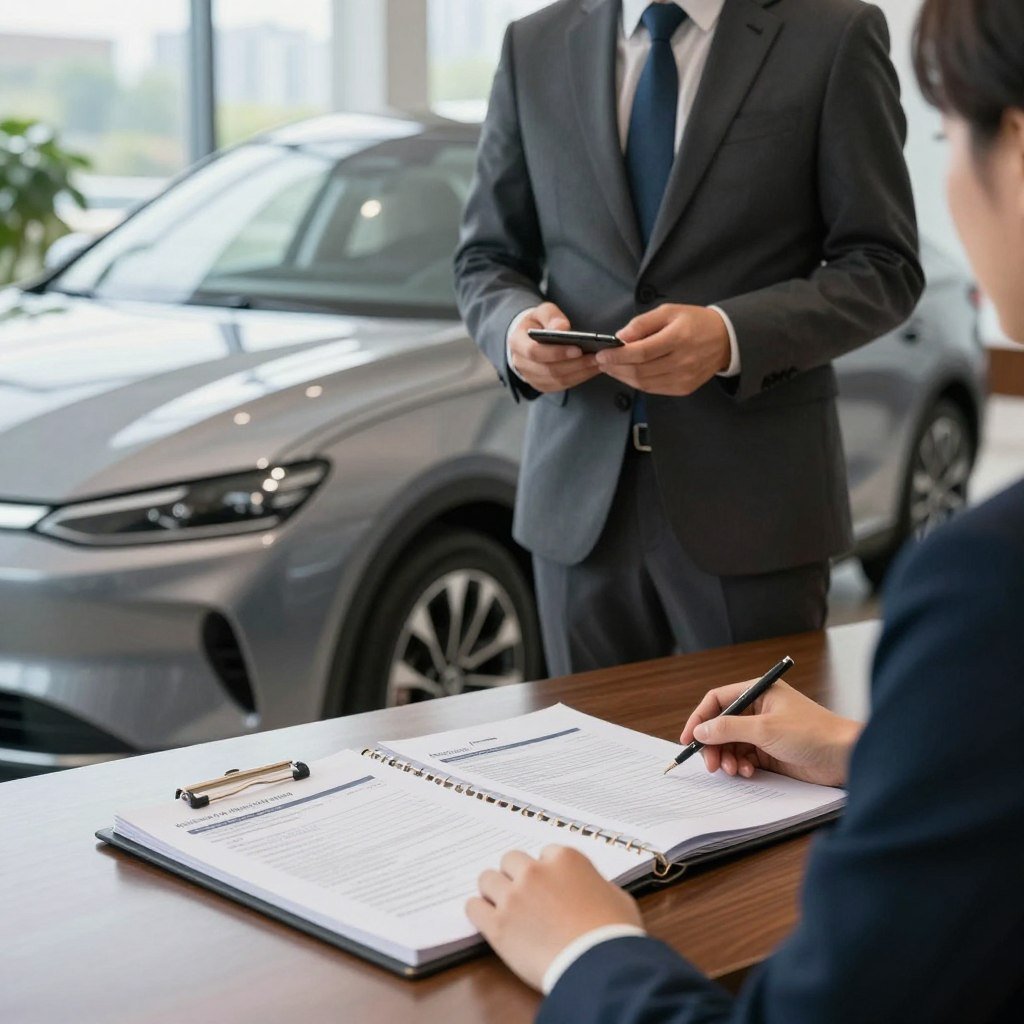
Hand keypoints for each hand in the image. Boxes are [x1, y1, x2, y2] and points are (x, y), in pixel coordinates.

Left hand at [466, 846, 642, 990]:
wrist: (598, 965)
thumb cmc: (614, 934)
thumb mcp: (617, 897)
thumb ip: (596, 883)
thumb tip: (590, 888)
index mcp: (565, 859)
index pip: (545, 853)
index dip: (546, 871)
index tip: (548, 885)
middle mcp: (535, 871)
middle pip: (511, 860)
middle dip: (516, 875)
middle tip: (523, 895)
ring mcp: (513, 897)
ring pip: (487, 879)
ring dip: (494, 891)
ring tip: (502, 907)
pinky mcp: (497, 925)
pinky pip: (473, 907)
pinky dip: (479, 912)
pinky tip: (486, 919)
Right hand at [508, 302, 600, 393]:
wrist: (529, 338)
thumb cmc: (538, 323)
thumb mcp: (542, 312)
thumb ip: (551, 316)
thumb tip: (563, 328)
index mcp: (517, 343)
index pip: (535, 352)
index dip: (556, 352)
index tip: (578, 349)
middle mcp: (520, 363)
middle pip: (548, 369)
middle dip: (575, 364)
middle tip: (596, 357)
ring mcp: (530, 377)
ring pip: (557, 380)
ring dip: (580, 372)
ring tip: (598, 362)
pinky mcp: (542, 384)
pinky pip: (562, 385)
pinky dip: (579, 378)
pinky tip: (593, 368)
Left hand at [596, 304, 730, 395]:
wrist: (725, 339)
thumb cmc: (693, 321)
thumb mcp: (668, 311)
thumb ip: (643, 323)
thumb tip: (620, 337)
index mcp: (678, 338)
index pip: (642, 352)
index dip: (618, 356)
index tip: (601, 354)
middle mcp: (682, 361)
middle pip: (640, 371)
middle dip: (616, 368)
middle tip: (601, 363)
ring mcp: (684, 378)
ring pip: (644, 383)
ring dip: (623, 377)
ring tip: (611, 368)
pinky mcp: (684, 388)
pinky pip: (654, 389)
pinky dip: (637, 383)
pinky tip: (628, 374)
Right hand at [680, 680, 861, 787]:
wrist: (846, 757)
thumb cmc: (812, 733)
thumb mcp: (765, 729)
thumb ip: (729, 728)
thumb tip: (701, 731)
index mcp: (758, 692)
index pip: (718, 700)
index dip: (700, 718)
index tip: (689, 738)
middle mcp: (758, 710)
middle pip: (721, 725)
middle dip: (714, 745)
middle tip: (711, 764)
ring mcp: (764, 731)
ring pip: (731, 744)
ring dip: (727, 758)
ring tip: (734, 770)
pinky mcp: (770, 751)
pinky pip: (744, 757)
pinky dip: (741, 765)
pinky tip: (749, 772)